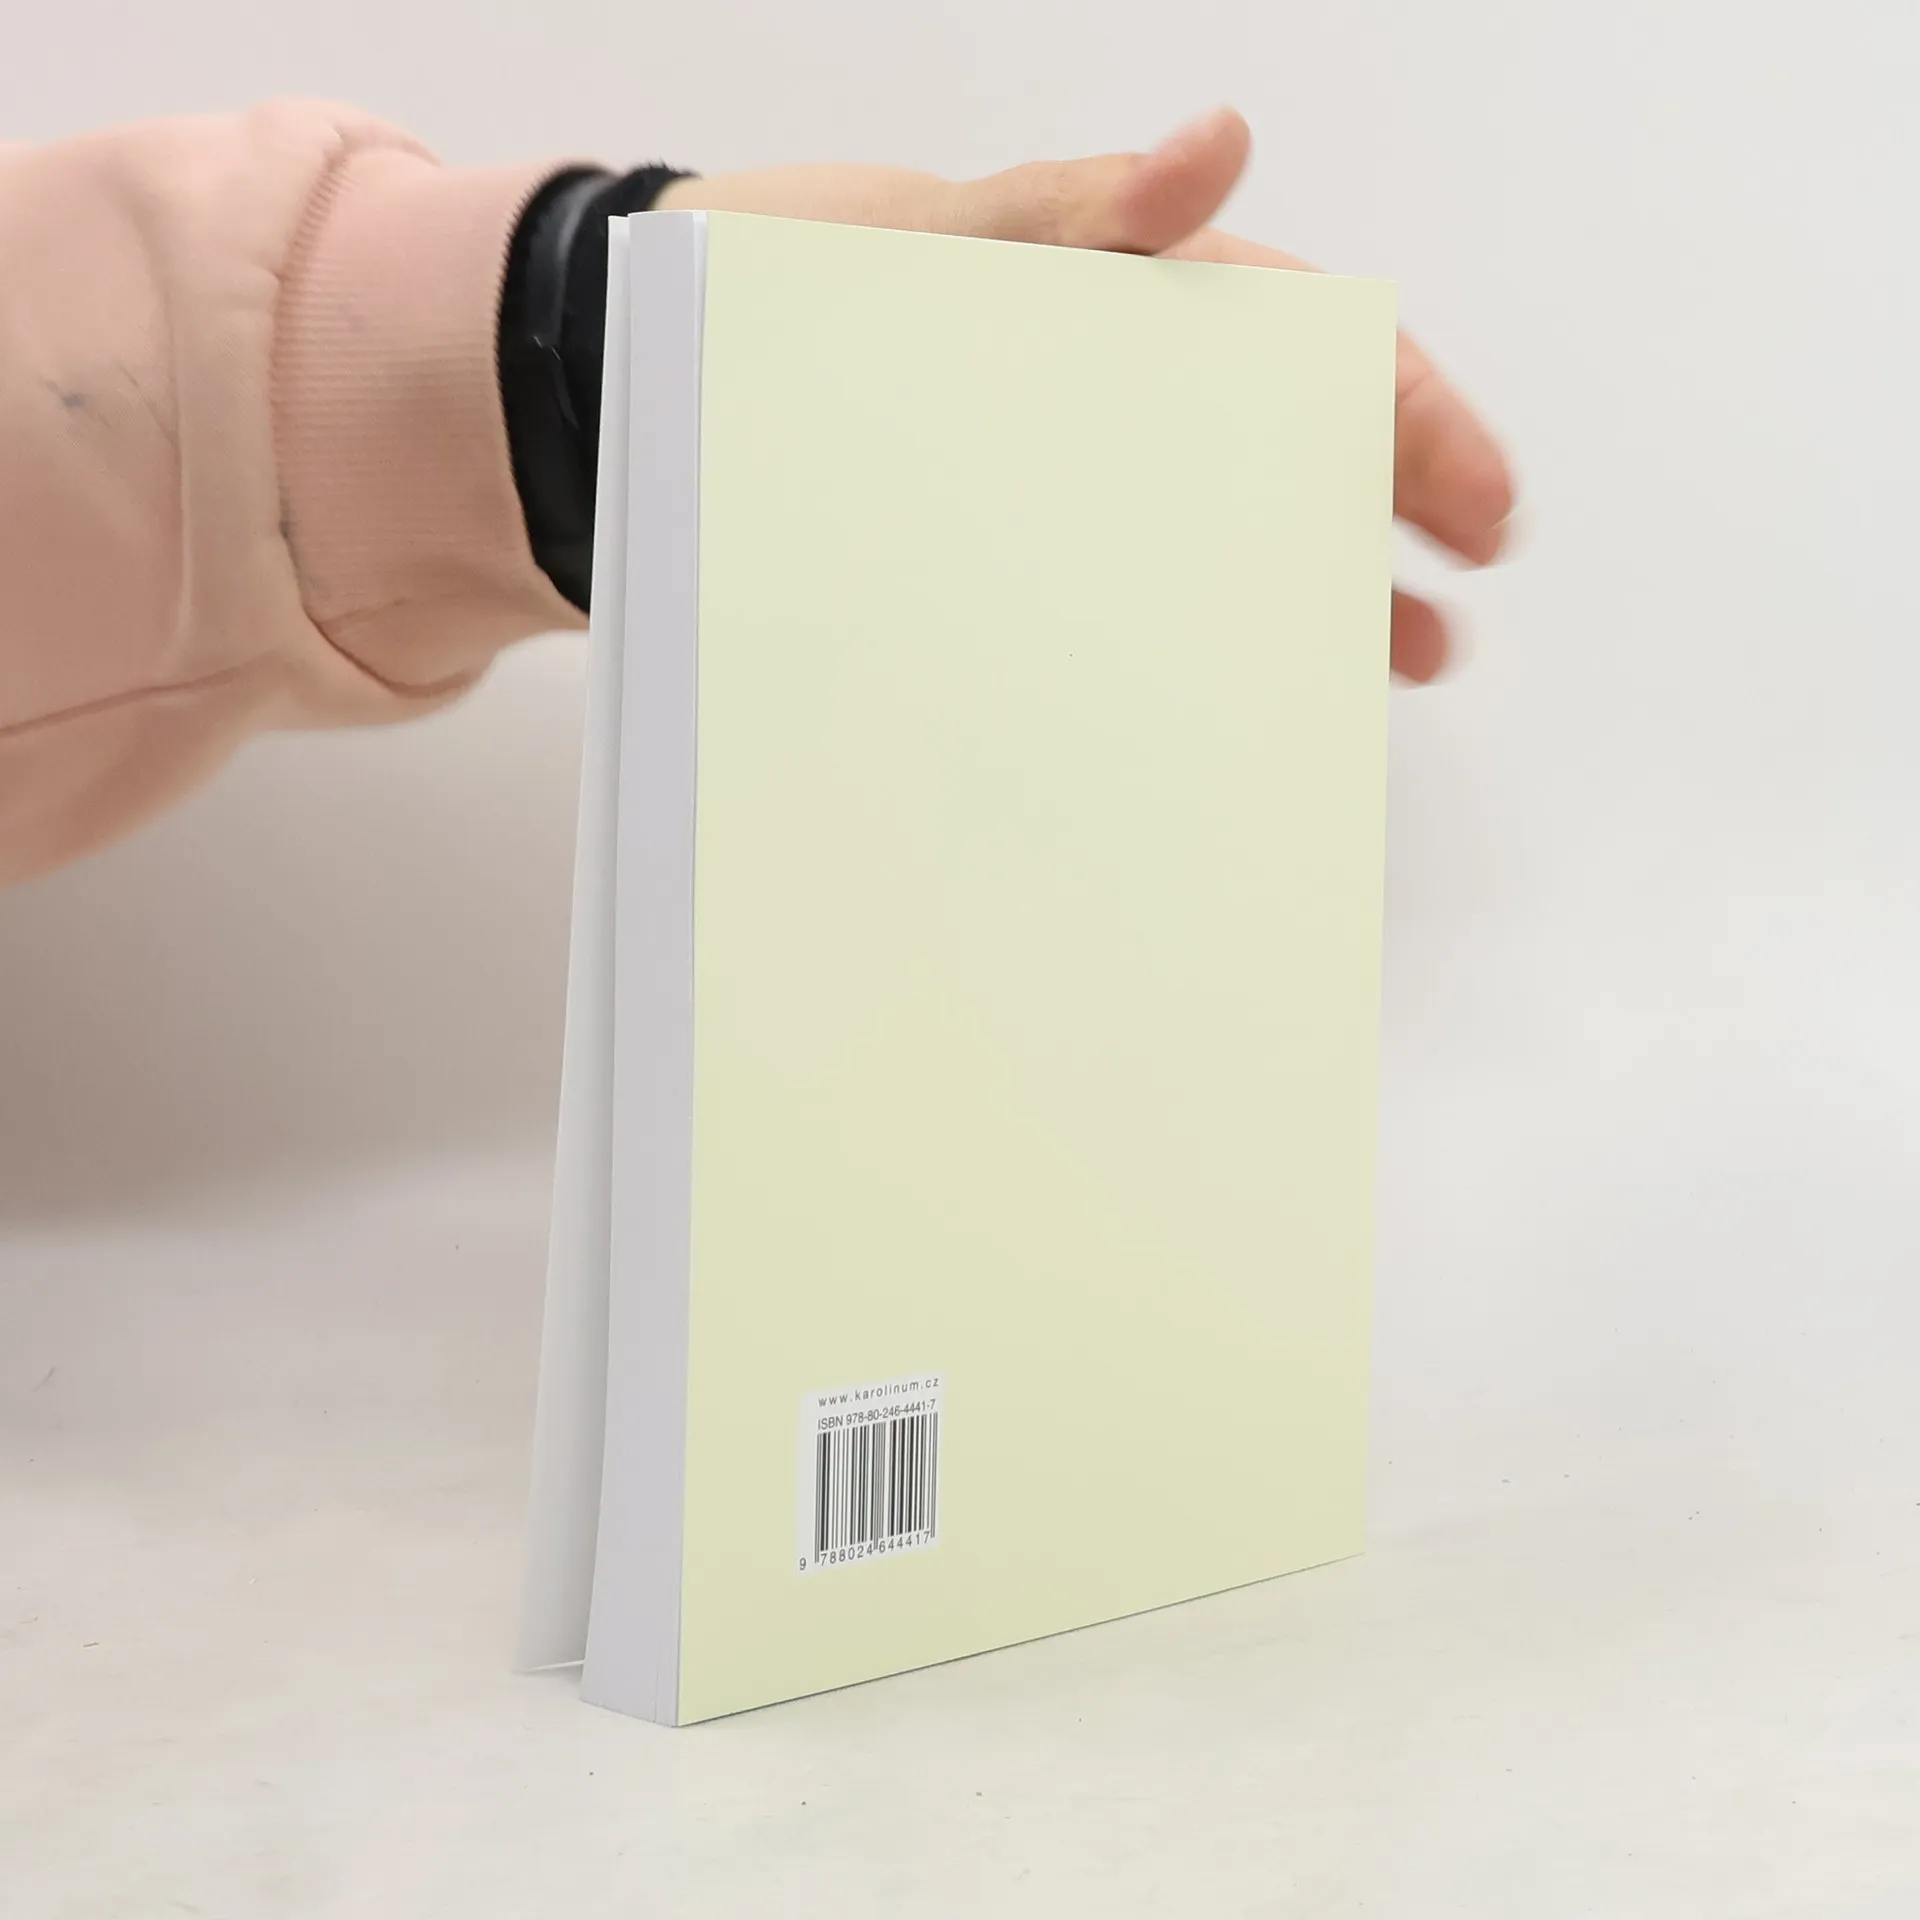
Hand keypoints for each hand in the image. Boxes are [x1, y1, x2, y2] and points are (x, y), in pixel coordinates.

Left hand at [657, 108, 1513, 683]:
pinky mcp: (994, 553)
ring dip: (1303, 588)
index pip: (1303, 345)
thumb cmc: (782, 280)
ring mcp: (1051, 477)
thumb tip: (1210, 146)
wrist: (633, 379)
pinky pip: (1112, 594)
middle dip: (1381, 518)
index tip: (1480, 501)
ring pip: (1208, 528)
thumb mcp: (929, 237)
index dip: (1408, 418)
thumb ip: (1069, 210)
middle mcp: (1098, 391)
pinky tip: (1220, 690)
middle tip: (1455, 611)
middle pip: (1277, 446)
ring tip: (1388, 662)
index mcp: (1115, 297)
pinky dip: (1177, 638)